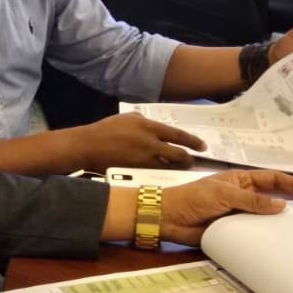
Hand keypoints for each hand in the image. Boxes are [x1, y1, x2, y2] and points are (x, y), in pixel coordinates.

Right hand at [72, 113, 205, 172]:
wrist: (89, 145)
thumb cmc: (107, 129)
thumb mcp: (129, 118)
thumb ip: (146, 123)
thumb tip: (159, 131)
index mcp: (148, 126)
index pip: (177, 135)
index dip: (193, 141)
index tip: (203, 146)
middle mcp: (149, 142)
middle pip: (178, 154)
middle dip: (188, 159)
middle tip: (192, 161)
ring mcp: (143, 159)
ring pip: (168, 166)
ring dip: (176, 168)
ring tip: (179, 168)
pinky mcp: (136, 170)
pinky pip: (155, 173)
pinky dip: (162, 174)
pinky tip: (164, 174)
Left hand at [160, 170, 292, 245]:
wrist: (169, 218)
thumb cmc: (193, 198)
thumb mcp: (225, 194)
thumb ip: (253, 201)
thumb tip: (281, 205)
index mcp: (241, 181)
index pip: (272, 179)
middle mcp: (242, 197)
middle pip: (271, 199)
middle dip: (290, 204)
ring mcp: (237, 215)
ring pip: (263, 219)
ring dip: (275, 225)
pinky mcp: (231, 232)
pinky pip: (250, 236)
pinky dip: (261, 240)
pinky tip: (272, 246)